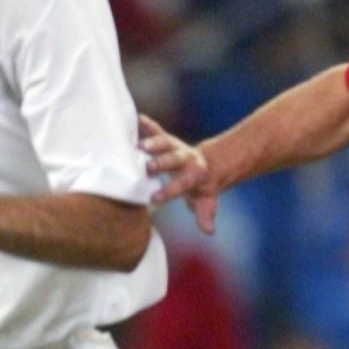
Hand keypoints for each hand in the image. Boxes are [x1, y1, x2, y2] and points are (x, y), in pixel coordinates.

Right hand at [141, 114, 232, 234]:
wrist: (209, 165)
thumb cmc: (202, 188)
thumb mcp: (206, 202)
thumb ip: (205, 215)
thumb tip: (209, 230)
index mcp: (195, 175)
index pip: (183, 183)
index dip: (170, 191)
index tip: (154, 198)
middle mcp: (186, 158)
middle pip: (174, 159)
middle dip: (161, 163)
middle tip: (147, 167)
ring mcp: (177, 147)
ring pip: (166, 143)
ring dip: (153, 143)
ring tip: (138, 146)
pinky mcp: (168, 140)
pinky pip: (158, 130)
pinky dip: (149, 125)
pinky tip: (138, 118)